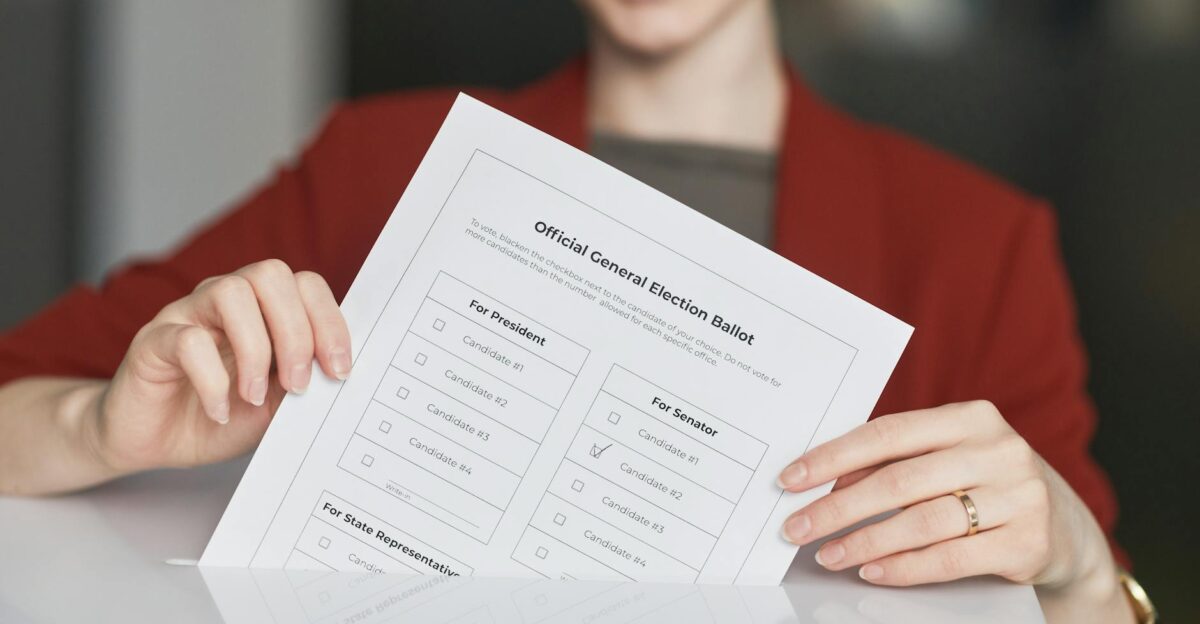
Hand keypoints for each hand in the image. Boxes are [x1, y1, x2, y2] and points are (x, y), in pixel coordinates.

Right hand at [87, 260, 350, 472]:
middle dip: (296, 332)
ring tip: (254, 396)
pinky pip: (187, 339)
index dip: (329, 323)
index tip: (339, 371)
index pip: (306, 285)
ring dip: (255, 349)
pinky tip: (219, 411)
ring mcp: (188, 314)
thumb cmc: (223, 416)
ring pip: (230, 292)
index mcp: (265, 309)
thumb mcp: (278, 404)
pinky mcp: (153, 341)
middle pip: (271, 275)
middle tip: (299, 385)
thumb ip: (305, 382)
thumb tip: (340, 376)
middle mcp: (227, 301)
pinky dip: (212, 380)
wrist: (156, 442)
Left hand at [777, 401, 1131, 619]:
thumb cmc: (989, 487)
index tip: (792, 479)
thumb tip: (823, 481)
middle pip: (898, 480)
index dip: (833, 457)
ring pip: (921, 521)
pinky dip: (904, 567)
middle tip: (797, 526)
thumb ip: (899, 462)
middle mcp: (999, 450)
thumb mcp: (951, 459)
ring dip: (864, 541)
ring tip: (829, 553)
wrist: (1068, 532)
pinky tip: (873, 571)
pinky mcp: (1028, 542)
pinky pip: (950, 557)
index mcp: (972, 417)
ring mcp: (1019, 496)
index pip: (886, 433)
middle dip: (837, 507)